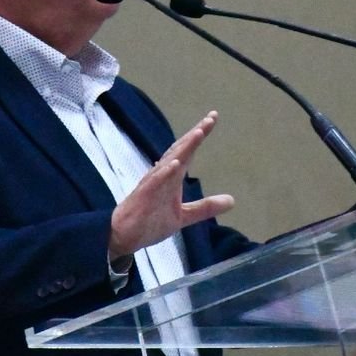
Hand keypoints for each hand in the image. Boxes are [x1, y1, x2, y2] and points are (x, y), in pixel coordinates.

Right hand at [108, 111, 235, 259]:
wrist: (124, 238)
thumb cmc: (150, 222)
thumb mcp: (183, 216)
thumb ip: (205, 207)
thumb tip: (232, 200)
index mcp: (172, 178)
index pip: (188, 152)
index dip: (200, 135)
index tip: (213, 117)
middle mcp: (163, 176)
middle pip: (180, 150)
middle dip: (195, 135)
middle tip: (211, 118)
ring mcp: (152, 185)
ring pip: (169, 162)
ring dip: (183, 148)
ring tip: (198, 133)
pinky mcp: (142, 197)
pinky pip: (153, 183)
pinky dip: (163, 173)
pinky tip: (175, 164)